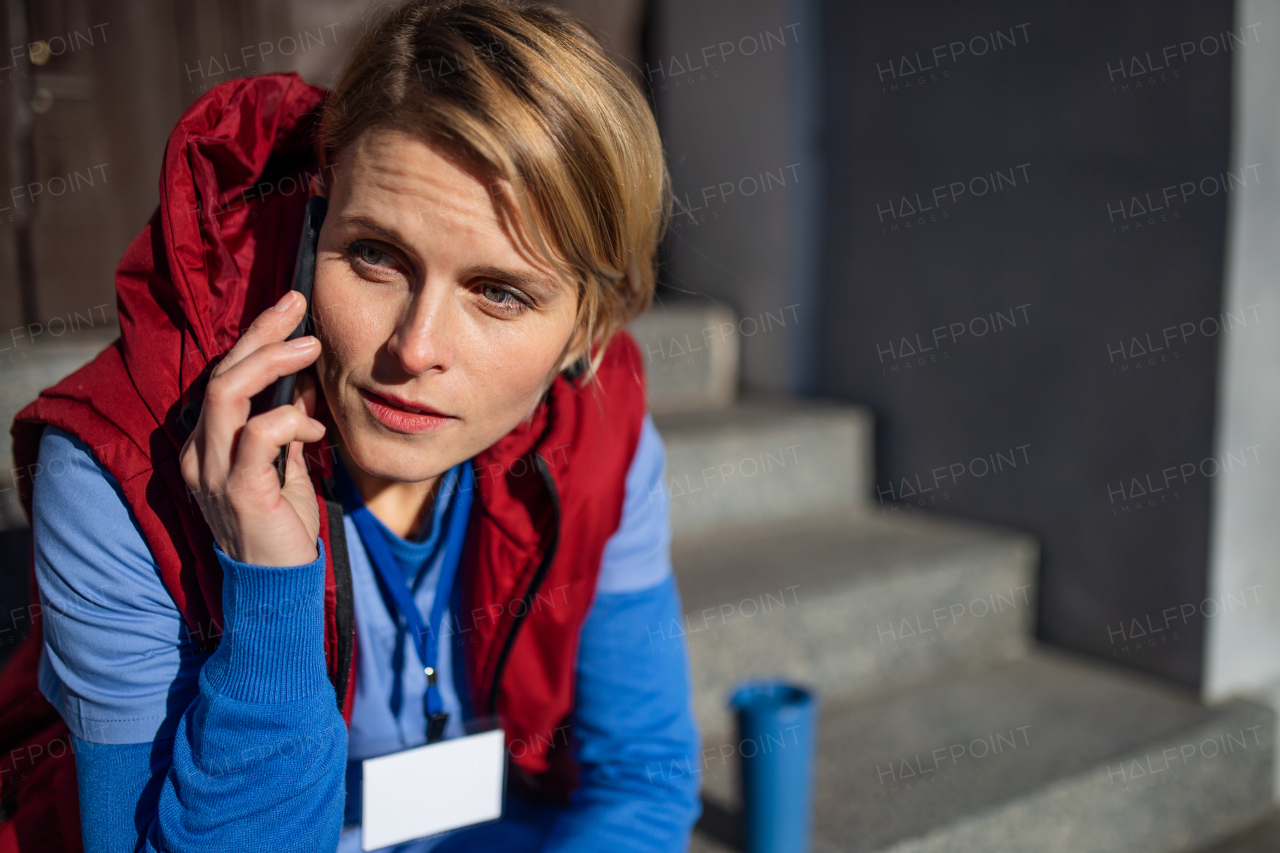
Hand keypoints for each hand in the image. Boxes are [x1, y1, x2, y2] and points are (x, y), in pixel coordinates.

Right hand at [180, 291, 326, 566]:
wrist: (279, 589)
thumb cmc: (282, 529)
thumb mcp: (284, 469)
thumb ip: (284, 430)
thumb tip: (300, 388)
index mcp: (208, 446)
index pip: (224, 377)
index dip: (255, 337)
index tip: (290, 309)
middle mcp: (200, 454)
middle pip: (222, 375)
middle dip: (261, 333)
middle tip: (298, 305)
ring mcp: (214, 473)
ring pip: (227, 394)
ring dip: (271, 362)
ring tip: (310, 346)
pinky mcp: (239, 492)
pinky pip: (257, 436)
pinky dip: (288, 421)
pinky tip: (314, 428)